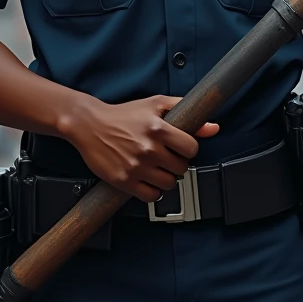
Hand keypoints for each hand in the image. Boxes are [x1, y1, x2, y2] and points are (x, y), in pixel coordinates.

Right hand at [66, 95, 218, 202]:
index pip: (192, 149)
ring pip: (169, 184)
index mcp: (158, 128)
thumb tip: (213, 127)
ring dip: (165, 178)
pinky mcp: (124, 181)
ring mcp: (136, 166)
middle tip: (164, 156)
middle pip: (181, 168)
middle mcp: (149, 149)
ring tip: (155, 167)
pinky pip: (151, 196)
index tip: (180, 147)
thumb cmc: (123, 115)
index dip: (188, 149)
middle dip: (176, 163)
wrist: (90, 125)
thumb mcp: (155, 105)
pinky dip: (152, 191)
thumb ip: (185, 111)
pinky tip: (146, 179)